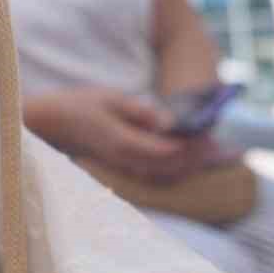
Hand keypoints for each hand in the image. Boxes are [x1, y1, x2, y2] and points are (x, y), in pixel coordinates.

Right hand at [26, 88, 227, 183]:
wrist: (52, 122)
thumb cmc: (81, 105)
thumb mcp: (111, 99)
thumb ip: (141, 112)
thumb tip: (169, 121)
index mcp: (122, 142)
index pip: (166, 151)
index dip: (190, 146)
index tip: (210, 137)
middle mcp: (124, 159)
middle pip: (169, 166)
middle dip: (196, 158)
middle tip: (221, 149)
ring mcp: (122, 165)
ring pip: (164, 173)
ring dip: (189, 166)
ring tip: (212, 155)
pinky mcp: (122, 165)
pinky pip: (155, 172)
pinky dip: (176, 167)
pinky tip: (189, 160)